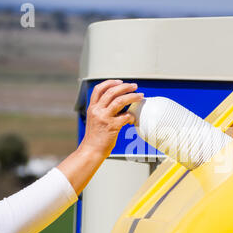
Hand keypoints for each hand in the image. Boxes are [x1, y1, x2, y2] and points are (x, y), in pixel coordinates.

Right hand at [57, 80, 143, 194]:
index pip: (99, 89)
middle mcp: (97, 110)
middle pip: (112, 92)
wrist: (91, 151)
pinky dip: (132, 116)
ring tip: (140, 96)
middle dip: (125, 87)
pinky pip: (126, 116)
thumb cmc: (95, 137)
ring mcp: (104, 118)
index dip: (110, 83)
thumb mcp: (94, 119)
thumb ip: (102, 110)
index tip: (120, 82)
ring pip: (120, 101)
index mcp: (92, 108)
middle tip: (135, 86)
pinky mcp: (112, 127)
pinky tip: (133, 119)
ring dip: (132, 97)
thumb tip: (120, 103)